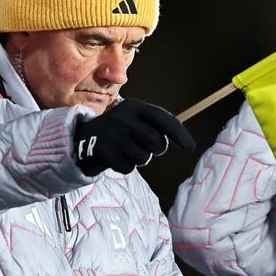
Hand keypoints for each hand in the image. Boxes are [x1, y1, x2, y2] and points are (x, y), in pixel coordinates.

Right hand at [73, 98, 195, 175]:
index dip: (179, 134)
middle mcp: (123, 118)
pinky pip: (129, 168)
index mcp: (135, 106)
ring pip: (143, 158)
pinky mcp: (104, 151)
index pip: (163, 119)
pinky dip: (126, 166)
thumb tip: (187, 142)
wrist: (84, 137)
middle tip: (144, 146)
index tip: (191, 148)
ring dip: (140, 159)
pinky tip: (117, 157)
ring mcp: (112, 134)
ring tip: (128, 150)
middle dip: (155, 149)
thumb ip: (158, 125)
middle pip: (156, 143)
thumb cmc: (121, 129)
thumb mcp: (136, 118)